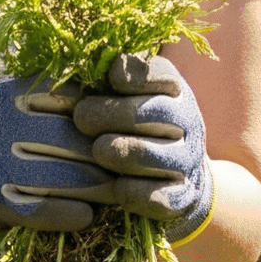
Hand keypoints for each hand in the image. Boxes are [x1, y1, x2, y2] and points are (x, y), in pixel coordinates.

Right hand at [0, 77, 115, 249]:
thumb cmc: (2, 132)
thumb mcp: (21, 102)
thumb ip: (61, 97)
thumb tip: (126, 100)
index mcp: (14, 93)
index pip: (75, 98)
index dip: (108, 115)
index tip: (130, 127)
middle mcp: (0, 124)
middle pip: (74, 140)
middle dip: (110, 155)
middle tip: (136, 166)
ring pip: (63, 178)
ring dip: (99, 188)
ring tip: (120, 191)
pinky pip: (43, 211)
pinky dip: (72, 214)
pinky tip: (89, 215)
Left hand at [73, 53, 214, 242]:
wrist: (179, 177)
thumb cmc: (139, 128)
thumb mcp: (130, 98)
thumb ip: (107, 82)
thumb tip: (72, 64)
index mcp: (175, 91)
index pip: (161, 74)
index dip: (136, 73)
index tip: (112, 77)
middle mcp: (188, 122)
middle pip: (152, 112)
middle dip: (111, 113)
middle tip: (82, 118)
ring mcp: (187, 160)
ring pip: (150, 155)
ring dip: (120, 151)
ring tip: (99, 150)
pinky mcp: (180, 196)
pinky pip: (154, 196)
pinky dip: (130, 191)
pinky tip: (114, 187)